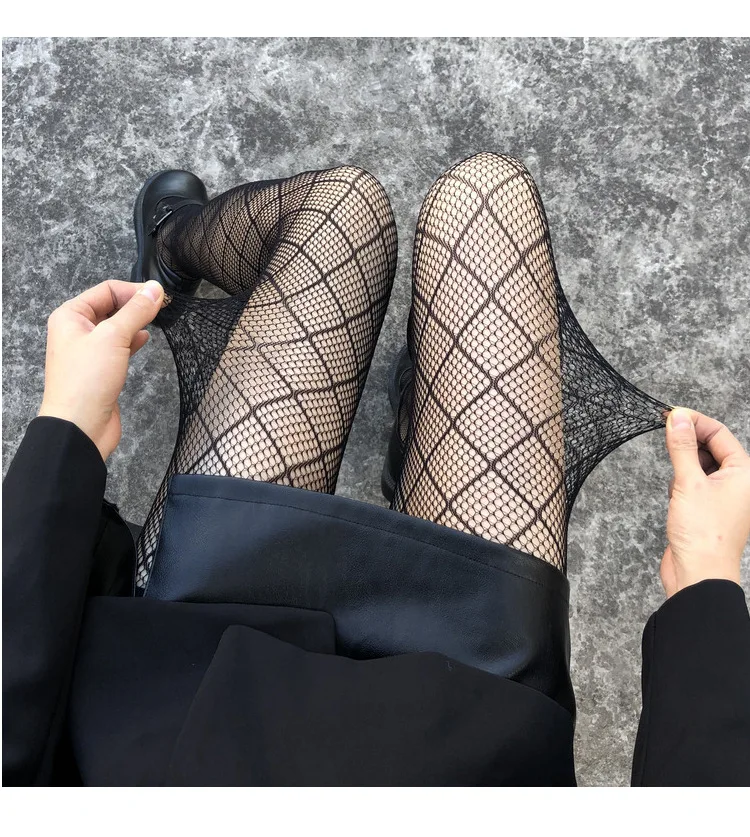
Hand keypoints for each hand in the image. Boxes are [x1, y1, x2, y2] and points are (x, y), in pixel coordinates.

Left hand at [38, 280, 163, 460]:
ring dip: (135, 322)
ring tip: (157, 321)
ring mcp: (88, 351)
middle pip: (110, 307)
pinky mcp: (100, 369)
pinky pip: (118, 346)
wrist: (80, 427)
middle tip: (162, 307)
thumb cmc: (87, 381)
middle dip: (135, 305)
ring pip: (116, 327)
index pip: (106, 290)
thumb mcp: (113, 337)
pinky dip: (132, 340)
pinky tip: (144, 339)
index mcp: (70, 316)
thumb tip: (155, 289)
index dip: (134, 291)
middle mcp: (76, 330)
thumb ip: (136, 311)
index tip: (159, 296)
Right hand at [661, 407, 749, 596]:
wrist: (699, 574)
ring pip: (701, 466)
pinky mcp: (708, 509)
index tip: (670, 415)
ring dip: (684, 467)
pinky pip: (694, 484)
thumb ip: (681, 446)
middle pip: (711, 447)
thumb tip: (678, 417)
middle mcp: (738, 482)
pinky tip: (675, 496)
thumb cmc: (702, 532)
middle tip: (665, 436)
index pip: (719, 433)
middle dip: (688, 443)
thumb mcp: (688, 481)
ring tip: (677, 482)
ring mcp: (724, 496)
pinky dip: (682, 484)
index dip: (694, 421)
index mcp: (744, 472)